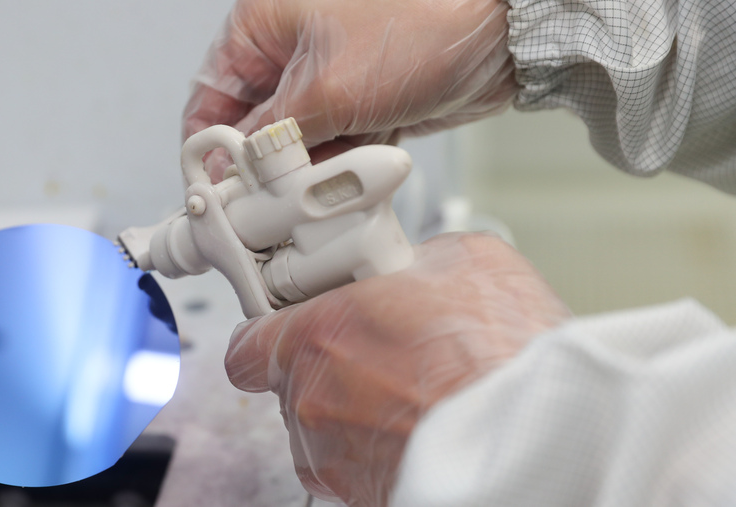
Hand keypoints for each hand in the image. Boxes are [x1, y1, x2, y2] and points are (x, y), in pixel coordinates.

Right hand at [184, 0, 517, 179]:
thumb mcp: (325, 90)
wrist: (499, 35)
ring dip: (306, 171)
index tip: (209, 187)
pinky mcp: (361, 106)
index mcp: (267, 26)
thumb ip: (272, 138)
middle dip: (262, 167)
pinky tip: (351, 174)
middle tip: (263, 203)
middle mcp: (293, 51)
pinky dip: (340, 167)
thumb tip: (237, 171)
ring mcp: (330, 82)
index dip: (207, 146)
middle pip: (255, 127)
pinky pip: (334, 149)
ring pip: (296, 145)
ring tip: (317, 188)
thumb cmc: (421, 22)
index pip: (212, 94)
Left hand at [224, 233, 570, 505]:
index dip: (270, 332)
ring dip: (357, 409)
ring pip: (325, 427)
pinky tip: (425, 423)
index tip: (293, 323)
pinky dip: (382, 444)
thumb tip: (416, 266)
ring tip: (415, 390)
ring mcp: (335, 457)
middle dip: (332, 364)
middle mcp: (312, 403)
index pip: (247, 343)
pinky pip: (358, 462)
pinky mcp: (365, 494)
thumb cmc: (500, 357)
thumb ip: (413, 261)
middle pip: (293, 383)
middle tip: (383, 348)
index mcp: (316, 337)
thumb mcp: (464, 260)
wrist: (536, 436)